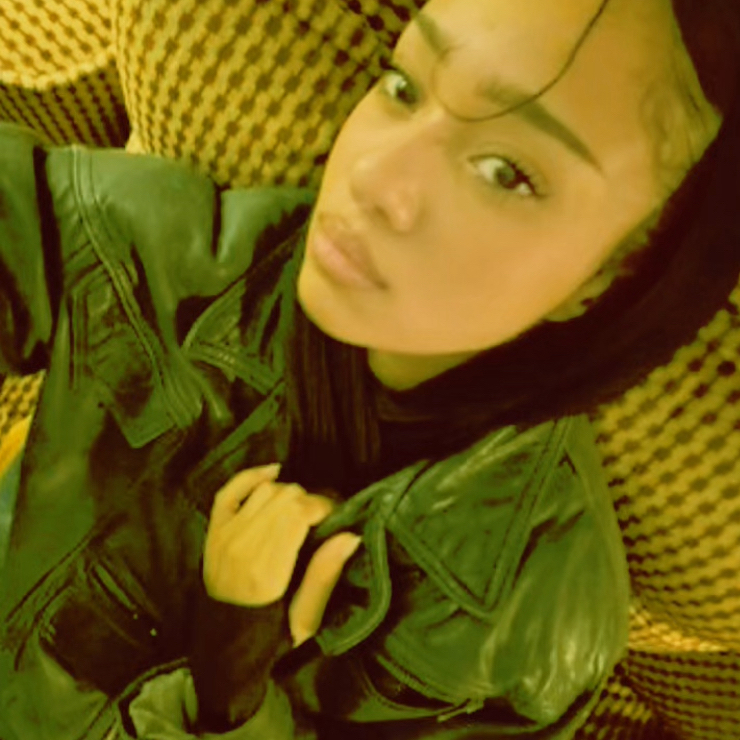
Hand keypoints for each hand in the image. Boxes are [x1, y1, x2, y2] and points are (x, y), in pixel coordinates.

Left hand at [203, 464, 361, 645]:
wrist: (224, 648)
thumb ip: (324, 576)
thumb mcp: (306, 620)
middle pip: (284, 496)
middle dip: (311, 500)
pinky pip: (231, 489)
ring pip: (265, 489)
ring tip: (301, 512)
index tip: (338, 519)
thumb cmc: (271, 636)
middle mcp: (241, 547)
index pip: (298, 512)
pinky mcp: (213, 531)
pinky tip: (274, 473)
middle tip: (324, 517)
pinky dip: (252, 476)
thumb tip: (350, 535)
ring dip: (289, 493)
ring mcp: (223, 536)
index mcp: (266, 571)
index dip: (324, 506)